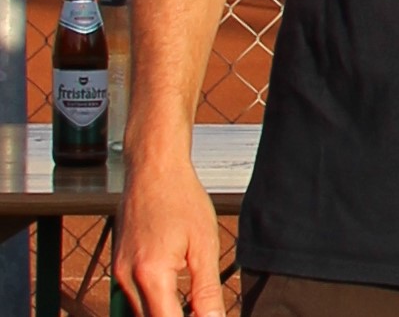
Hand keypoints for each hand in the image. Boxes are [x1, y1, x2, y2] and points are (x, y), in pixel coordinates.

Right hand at [115, 156, 225, 316]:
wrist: (154, 170)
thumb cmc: (181, 198)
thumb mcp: (204, 245)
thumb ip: (206, 289)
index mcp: (151, 274)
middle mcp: (127, 278)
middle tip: (202, 311)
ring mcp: (118, 273)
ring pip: (138, 313)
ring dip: (163, 313)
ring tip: (188, 306)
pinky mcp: (118, 267)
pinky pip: (132, 299)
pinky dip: (152, 304)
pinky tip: (174, 298)